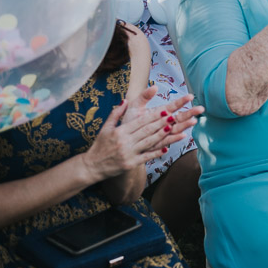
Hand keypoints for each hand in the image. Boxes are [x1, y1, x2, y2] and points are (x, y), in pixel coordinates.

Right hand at [83, 90, 201, 180]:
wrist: (92, 166)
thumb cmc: (99, 145)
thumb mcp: (105, 128)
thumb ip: (116, 114)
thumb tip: (125, 100)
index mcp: (120, 131)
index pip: (140, 121)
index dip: (154, 115)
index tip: (166, 109)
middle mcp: (125, 142)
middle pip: (147, 130)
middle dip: (162, 122)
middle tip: (175, 115)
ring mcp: (129, 153)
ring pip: (149, 142)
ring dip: (163, 135)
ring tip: (174, 128)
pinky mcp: (131, 164)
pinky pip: (146, 157)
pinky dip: (157, 152)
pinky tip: (167, 147)